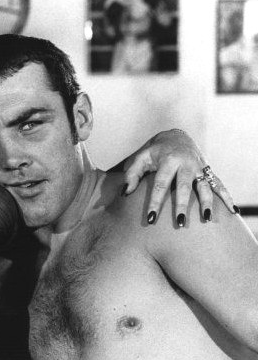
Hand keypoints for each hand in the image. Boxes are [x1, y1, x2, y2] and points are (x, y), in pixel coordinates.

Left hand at [122, 129, 236, 223]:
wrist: (176, 136)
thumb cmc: (155, 152)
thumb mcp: (141, 158)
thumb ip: (131, 174)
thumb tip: (125, 192)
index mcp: (168, 161)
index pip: (160, 185)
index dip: (155, 203)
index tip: (151, 219)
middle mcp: (186, 164)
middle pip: (184, 188)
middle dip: (182, 206)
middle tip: (180, 223)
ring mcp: (199, 168)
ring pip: (205, 187)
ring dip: (207, 203)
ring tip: (206, 219)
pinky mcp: (208, 171)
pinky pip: (219, 185)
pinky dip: (227, 197)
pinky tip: (232, 211)